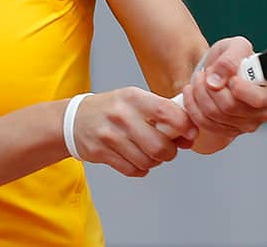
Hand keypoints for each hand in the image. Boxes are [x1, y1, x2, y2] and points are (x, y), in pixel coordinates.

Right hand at [71, 87, 197, 176]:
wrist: (76, 119)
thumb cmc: (112, 109)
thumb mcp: (136, 100)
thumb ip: (162, 114)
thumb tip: (189, 134)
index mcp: (133, 97)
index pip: (166, 112)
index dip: (184, 125)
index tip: (190, 133)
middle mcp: (121, 115)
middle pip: (159, 145)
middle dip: (170, 152)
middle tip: (168, 148)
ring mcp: (109, 135)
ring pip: (147, 161)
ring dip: (155, 161)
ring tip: (150, 152)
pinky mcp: (101, 152)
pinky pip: (132, 170)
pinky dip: (140, 168)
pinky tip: (136, 159)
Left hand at [179, 36, 266, 152]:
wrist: (220, 72)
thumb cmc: (234, 58)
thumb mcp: (235, 46)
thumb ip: (230, 58)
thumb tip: (216, 80)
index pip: (259, 99)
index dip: (240, 89)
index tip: (230, 78)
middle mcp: (266, 112)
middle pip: (231, 107)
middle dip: (211, 86)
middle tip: (207, 72)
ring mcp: (248, 125)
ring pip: (215, 115)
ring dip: (200, 93)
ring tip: (200, 78)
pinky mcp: (230, 132)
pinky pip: (205, 123)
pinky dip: (193, 105)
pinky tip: (193, 91)